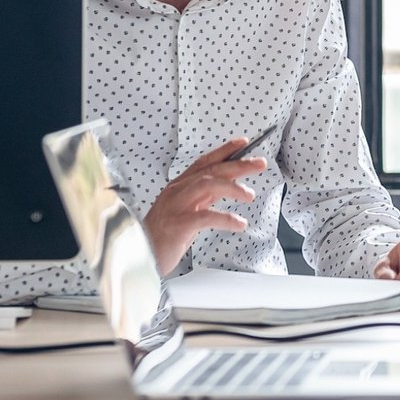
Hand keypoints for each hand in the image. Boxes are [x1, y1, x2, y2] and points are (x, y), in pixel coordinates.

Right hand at [143, 137, 267, 276]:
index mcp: (179, 186)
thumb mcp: (187, 210)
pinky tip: (239, 223)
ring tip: (250, 195)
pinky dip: (226, 218)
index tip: (243, 143)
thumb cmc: (163, 236)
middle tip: (259, 163)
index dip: (224, 150)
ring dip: (233, 187)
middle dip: (238, 164)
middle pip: (211, 170)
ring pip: (208, 185)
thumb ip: (204, 197)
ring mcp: (176, 206)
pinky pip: (206, 217)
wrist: (139, 256)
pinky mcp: (177, 225)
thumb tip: (228, 185)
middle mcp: (177, 191)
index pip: (204, 161)